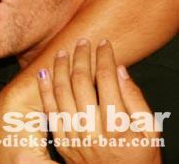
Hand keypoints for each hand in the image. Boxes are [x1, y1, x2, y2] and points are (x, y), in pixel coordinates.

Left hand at [36, 39, 161, 163]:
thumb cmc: (139, 157)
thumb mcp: (150, 131)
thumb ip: (135, 99)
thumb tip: (120, 69)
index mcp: (118, 125)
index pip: (108, 79)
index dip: (105, 57)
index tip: (104, 44)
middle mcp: (93, 129)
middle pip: (82, 81)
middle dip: (82, 57)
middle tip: (82, 42)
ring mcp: (74, 135)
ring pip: (62, 91)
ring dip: (61, 68)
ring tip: (63, 51)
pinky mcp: (62, 141)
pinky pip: (49, 110)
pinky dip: (45, 89)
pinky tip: (44, 72)